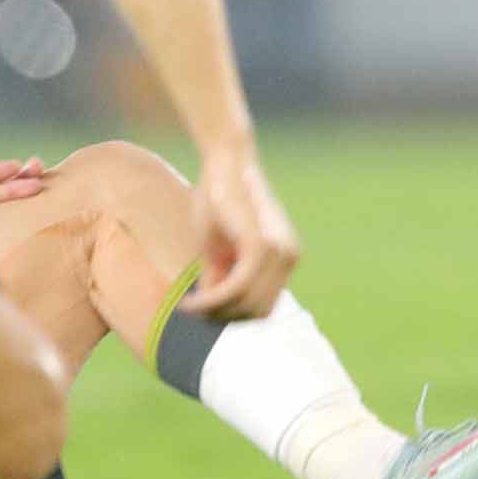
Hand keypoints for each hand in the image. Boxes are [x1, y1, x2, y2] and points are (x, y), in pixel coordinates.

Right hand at [180, 145, 300, 320]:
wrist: (225, 160)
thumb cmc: (218, 200)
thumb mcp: (217, 249)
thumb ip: (222, 278)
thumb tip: (214, 309)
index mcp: (285, 257)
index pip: (263, 307)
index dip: (232, 315)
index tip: (202, 312)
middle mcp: (289, 256)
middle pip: (256, 312)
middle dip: (222, 317)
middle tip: (193, 310)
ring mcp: (280, 251)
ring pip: (246, 304)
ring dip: (213, 311)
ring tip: (189, 304)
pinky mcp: (262, 245)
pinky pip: (237, 288)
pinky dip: (212, 300)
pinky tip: (190, 302)